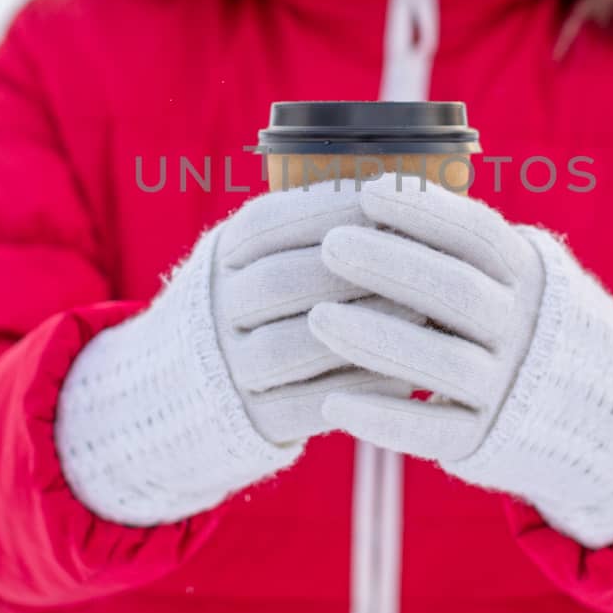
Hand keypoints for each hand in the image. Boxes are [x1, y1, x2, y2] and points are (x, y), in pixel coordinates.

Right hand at [55, 184, 413, 525]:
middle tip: (423, 262)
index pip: (270, 222)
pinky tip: (405, 377)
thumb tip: (401, 192)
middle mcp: (217, 308)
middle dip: (356, 270)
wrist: (189, 386)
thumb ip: (317, 226)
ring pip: (294, 346)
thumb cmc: (261, 300)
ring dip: (364, 329)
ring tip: (423, 318)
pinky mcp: (252, 420)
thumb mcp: (266, 252)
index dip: (333, 211)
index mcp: (223, 255)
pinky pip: (308, 406)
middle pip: (282, 282)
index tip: (393, 204)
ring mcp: (230, 367)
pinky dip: (358, 389)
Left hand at [310, 175, 612, 547]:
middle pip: (456, 291)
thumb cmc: (516, 325)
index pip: (479, 234)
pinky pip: (434, 429)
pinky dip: (384, 418)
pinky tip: (333, 402)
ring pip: (442, 362)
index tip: (368, 191)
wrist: (598, 415)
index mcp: (528, 276)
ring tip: (317, 318)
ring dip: (376, 339)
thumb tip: (369, 193)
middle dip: (390, 265)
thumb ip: (457, 250)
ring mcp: (507, 386)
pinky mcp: (486, 440)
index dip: (425, 211)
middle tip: (331, 246)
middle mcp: (523, 328)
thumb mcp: (509, 280)